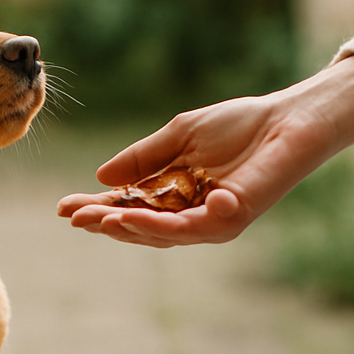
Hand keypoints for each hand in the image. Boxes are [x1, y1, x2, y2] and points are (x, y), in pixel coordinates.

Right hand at [54, 55, 353, 246]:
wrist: (289, 119)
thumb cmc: (241, 125)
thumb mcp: (179, 136)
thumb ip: (144, 157)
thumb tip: (101, 176)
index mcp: (175, 197)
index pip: (130, 208)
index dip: (97, 209)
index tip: (64, 208)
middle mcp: (192, 216)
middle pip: (141, 228)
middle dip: (107, 222)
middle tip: (76, 216)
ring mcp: (213, 221)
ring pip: (164, 235)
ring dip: (130, 227)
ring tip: (102, 217)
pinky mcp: (234, 217)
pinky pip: (196, 227)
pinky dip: (170, 225)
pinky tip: (143, 212)